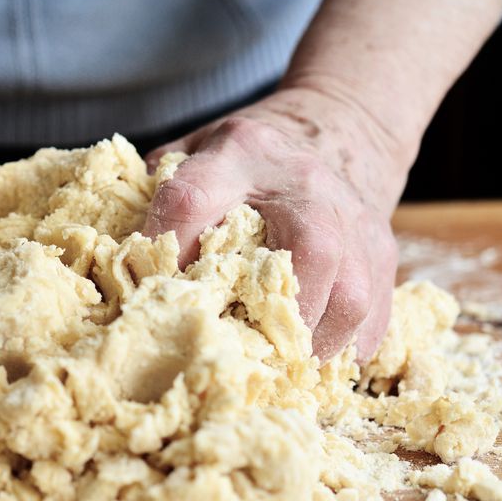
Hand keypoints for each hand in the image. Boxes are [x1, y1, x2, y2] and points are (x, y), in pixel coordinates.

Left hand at [142, 88, 403, 360]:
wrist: (336, 129)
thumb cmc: (245, 159)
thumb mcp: (193, 152)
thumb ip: (155, 194)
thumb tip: (119, 264)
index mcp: (238, 154)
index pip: (193, 198)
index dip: (169, 247)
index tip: (153, 293)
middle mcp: (303, 183)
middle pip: (308, 249)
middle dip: (273, 313)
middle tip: (239, 354)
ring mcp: (354, 218)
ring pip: (350, 293)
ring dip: (311, 345)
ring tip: (275, 371)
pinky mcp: (383, 252)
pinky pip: (374, 314)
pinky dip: (344, 350)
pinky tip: (311, 365)